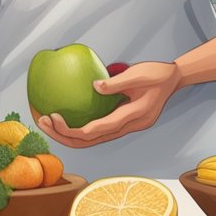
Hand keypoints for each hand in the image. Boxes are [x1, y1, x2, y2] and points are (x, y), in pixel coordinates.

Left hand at [34, 62, 182, 148]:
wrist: (174, 80)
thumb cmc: (157, 74)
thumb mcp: (139, 74)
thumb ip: (117, 82)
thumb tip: (93, 86)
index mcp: (132, 118)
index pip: (95, 131)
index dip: (72, 129)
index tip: (53, 117)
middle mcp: (128, 128)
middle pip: (90, 142)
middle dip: (63, 136)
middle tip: (42, 122)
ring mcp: (126, 128)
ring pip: (93, 140)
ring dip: (69, 135)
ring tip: (48, 123)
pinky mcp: (122, 124)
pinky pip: (97, 132)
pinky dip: (79, 129)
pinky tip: (66, 119)